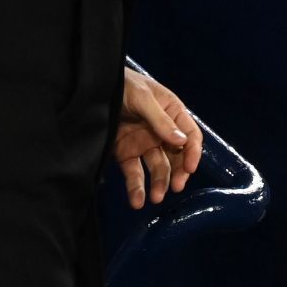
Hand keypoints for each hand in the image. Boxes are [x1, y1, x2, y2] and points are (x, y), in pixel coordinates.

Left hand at [115, 67, 202, 209]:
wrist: (93, 88)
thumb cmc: (123, 85)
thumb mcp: (143, 97)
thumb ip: (161, 120)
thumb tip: (181, 141)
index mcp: (172, 113)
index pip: (190, 135)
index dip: (193, 152)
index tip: (190, 168)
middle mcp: (162, 132)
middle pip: (177, 156)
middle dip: (177, 173)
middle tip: (176, 187)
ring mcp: (144, 144)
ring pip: (157, 168)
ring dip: (159, 184)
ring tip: (155, 198)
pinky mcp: (126, 154)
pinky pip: (134, 174)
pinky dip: (136, 188)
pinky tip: (137, 201)